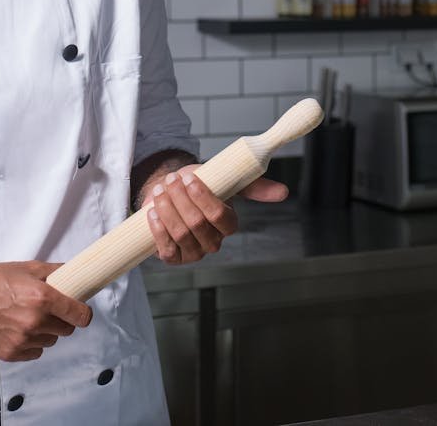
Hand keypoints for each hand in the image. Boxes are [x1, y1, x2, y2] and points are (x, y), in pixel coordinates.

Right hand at [0, 260, 91, 361]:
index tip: (81, 313)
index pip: (80, 316)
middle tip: (48, 311)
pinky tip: (17, 329)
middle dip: (62, 321)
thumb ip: (56, 272)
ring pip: (50, 342)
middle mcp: (34, 321)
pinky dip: (30, 344)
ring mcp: (21, 339)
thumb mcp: (29, 268)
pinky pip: (34, 353)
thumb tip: (77, 274)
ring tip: (27, 318)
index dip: (83, 314)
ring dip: (44, 333)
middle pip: (66, 330)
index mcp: (42, 298)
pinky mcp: (10, 353)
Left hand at [143, 165, 288, 264]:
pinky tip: (153, 212)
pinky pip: (166, 249)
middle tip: (171, 181)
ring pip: (180, 234)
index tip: (190, 179)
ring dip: (167, 210)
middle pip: (197, 224)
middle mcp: (213, 242)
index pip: (220, 217)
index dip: (203, 198)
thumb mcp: (224, 181)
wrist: (171, 192)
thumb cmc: (199, 186)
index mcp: (229, 225)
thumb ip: (253, 187)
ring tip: (160, 190)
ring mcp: (193, 252)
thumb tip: (283, 192)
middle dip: (181, 200)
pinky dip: (158, 229)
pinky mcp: (174, 258)